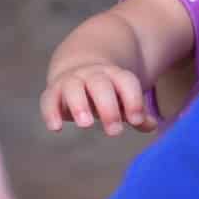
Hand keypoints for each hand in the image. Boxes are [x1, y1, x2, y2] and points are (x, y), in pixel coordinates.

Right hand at [41, 61, 157, 134]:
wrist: (80, 67)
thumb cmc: (108, 92)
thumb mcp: (123, 99)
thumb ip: (137, 112)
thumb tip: (150, 125)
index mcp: (115, 75)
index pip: (126, 82)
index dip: (133, 100)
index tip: (136, 121)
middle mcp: (93, 75)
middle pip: (100, 84)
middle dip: (108, 107)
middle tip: (115, 131)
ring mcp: (72, 80)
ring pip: (73, 88)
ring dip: (79, 105)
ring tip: (86, 124)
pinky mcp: (53, 92)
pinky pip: (49, 99)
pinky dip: (51, 112)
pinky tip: (56, 128)